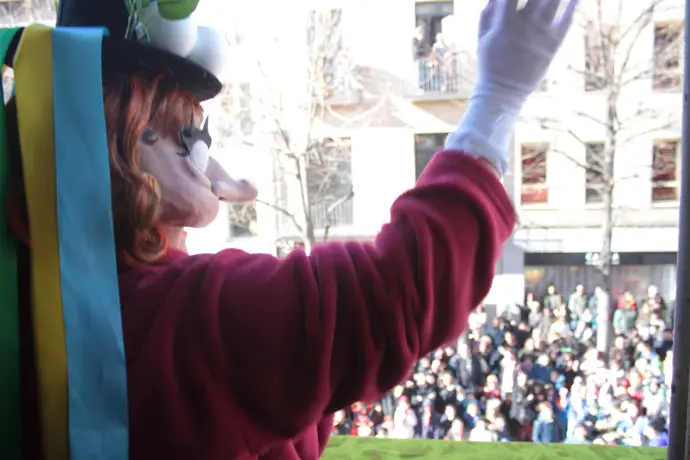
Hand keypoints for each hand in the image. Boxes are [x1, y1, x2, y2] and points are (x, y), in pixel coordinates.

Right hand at [446, 0, 578, 175]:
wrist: (503, 92)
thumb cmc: (490, 63)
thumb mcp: (482, 37)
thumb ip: (488, 12)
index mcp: (504, 23)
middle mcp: (525, 25)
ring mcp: (541, 34)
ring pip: (553, 2)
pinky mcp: (554, 44)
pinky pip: (567, 19)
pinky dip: (573, 4)